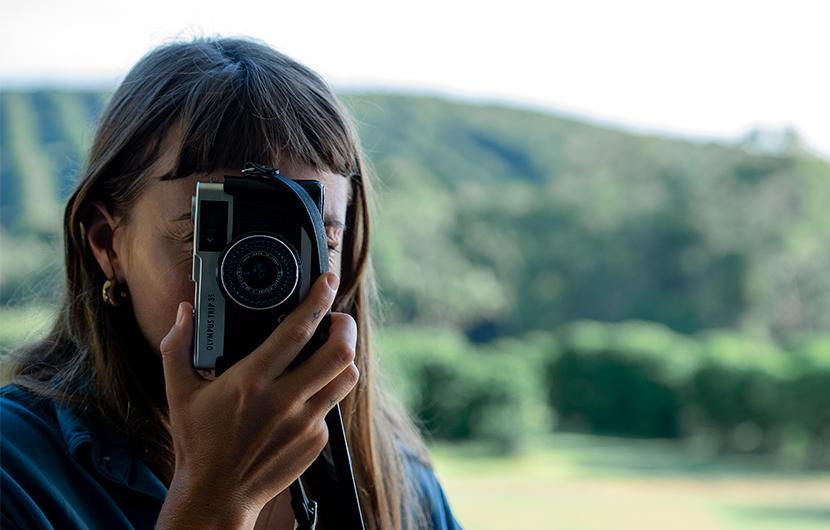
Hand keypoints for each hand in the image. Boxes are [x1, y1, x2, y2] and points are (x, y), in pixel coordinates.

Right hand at [154, 273, 358, 528]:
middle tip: (337, 317)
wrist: (217, 495)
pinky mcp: (316, 441)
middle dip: (344, 325)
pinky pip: (331, 406)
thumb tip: (184, 311)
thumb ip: (178, 346)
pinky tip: (307, 391)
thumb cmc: (197, 442)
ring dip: (343, 356)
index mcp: (251, 382)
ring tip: (330, 348)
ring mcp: (305, 423)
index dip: (318, 300)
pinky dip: (325, 391)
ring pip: (346, 377)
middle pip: (339, 352)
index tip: (326, 282)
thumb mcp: (178, 392)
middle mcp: (285, 401)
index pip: (297, 331)